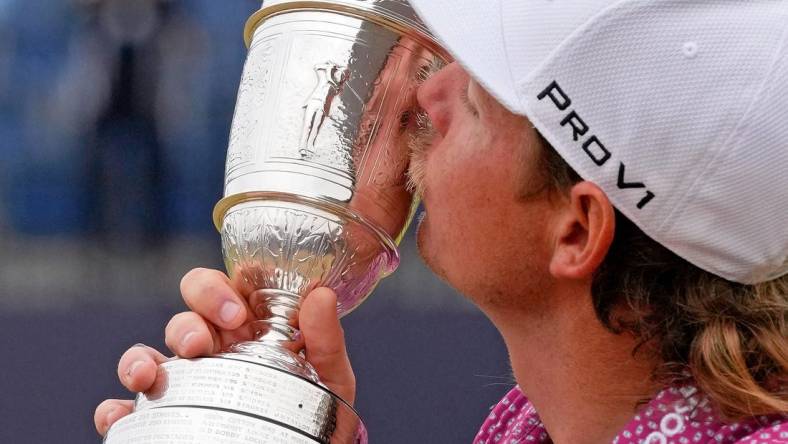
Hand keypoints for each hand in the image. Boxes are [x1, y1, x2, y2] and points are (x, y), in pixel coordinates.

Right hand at [94, 268, 355, 435]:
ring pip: (146, 355)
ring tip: (148, 377)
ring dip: (139, 358)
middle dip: (185, 322)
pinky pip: (125, 408)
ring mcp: (184, 382)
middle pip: (182, 316)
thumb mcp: (328, 376)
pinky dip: (114, 409)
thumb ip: (326, 339)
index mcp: (246, 330)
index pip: (219, 291)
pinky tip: (119, 415)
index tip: (236, 314)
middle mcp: (211, 350)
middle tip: (202, 344)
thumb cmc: (314, 409)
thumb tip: (321, 295)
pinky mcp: (163, 416)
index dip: (217, 290)